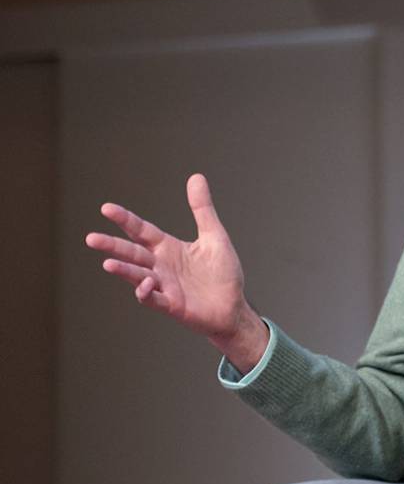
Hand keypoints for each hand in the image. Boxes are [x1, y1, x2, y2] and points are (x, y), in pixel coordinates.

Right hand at [85, 173, 268, 369]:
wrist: (233, 307)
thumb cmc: (222, 273)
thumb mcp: (214, 236)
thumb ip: (202, 209)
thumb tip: (196, 176)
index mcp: (167, 248)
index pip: (141, 230)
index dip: (125, 220)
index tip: (106, 208)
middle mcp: (160, 266)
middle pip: (132, 253)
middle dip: (112, 246)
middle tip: (90, 238)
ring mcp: (164, 286)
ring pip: (138, 276)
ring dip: (124, 270)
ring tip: (108, 263)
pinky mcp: (172, 305)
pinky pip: (154, 299)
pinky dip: (147, 292)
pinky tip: (146, 284)